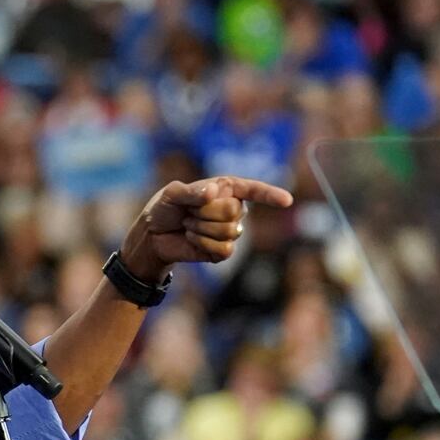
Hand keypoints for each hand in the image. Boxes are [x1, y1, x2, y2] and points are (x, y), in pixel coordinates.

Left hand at [120, 176, 294, 279]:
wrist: (153, 236)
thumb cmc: (164, 209)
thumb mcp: (172, 194)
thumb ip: (191, 191)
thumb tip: (214, 192)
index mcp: (226, 188)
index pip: (253, 189)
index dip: (270, 195)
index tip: (286, 201)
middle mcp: (233, 207)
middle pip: (235, 210)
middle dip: (206, 213)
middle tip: (190, 213)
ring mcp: (230, 230)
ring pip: (229, 231)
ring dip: (202, 229)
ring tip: (189, 226)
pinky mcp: (223, 251)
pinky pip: (224, 249)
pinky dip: (203, 244)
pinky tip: (192, 239)